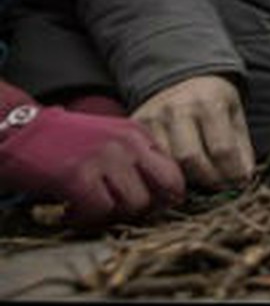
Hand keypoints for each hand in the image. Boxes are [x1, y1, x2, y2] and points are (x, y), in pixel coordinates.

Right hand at [0, 106, 184, 225]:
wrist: (17, 129)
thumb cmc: (63, 141)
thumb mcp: (110, 138)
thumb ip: (137, 158)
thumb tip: (163, 196)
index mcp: (137, 133)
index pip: (174, 171)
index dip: (165, 196)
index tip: (147, 207)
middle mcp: (127, 144)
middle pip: (164, 188)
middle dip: (149, 207)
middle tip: (123, 212)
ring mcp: (104, 159)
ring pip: (135, 204)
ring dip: (113, 216)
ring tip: (90, 211)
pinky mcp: (78, 177)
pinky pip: (101, 212)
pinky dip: (85, 220)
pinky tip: (70, 213)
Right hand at [132, 75, 252, 189]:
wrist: (181, 79)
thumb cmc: (213, 101)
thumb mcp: (235, 115)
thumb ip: (241, 147)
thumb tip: (242, 180)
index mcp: (209, 101)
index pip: (221, 148)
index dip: (232, 172)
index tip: (240, 184)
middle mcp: (177, 107)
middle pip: (190, 159)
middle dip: (208, 180)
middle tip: (220, 188)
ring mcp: (153, 117)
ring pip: (167, 163)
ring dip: (186, 181)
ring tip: (201, 184)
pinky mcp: (135, 127)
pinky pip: (149, 161)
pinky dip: (165, 175)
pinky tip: (179, 178)